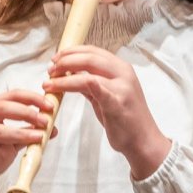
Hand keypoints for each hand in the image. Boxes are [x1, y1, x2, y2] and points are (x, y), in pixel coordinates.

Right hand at [0, 89, 52, 192]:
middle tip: (45, 120)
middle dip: (28, 111)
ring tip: (39, 135)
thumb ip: (28, 134)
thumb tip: (51, 128)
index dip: (31, 98)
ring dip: (20, 130)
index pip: (11, 96)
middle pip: (3, 105)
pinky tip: (11, 143)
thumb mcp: (13, 145)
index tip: (49, 105)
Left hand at [43, 45, 170, 179]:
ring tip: (48, 82)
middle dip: (65, 60)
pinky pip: (95, 87)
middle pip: (89, 57)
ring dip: (63, 77)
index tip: (56, 59)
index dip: (72, 52)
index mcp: (121, 68)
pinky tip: (60, 86)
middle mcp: (123, 73)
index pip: (93, 51)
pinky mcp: (116, 103)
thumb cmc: (126, 119)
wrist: (144, 141)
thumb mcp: (108, 96)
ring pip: (87, 73)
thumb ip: (92, 84)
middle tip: (50, 69)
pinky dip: (76, 83)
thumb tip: (71, 73)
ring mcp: (121, 87)